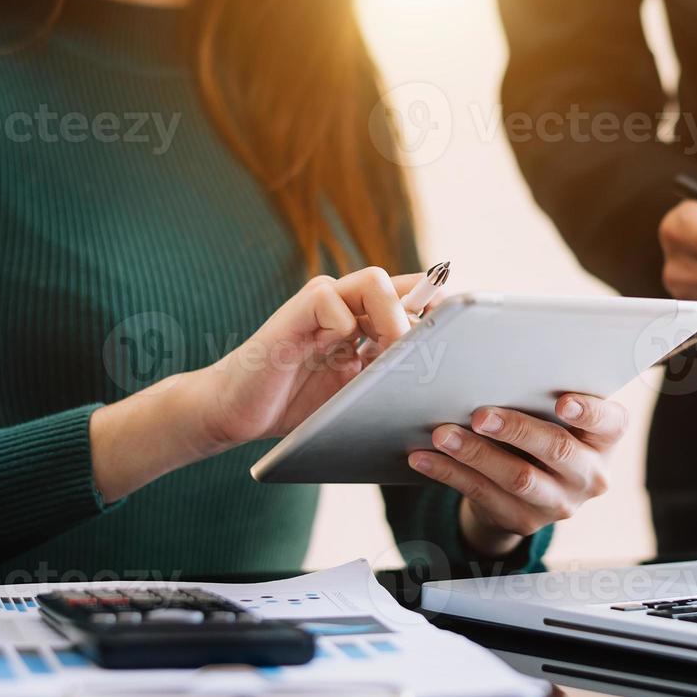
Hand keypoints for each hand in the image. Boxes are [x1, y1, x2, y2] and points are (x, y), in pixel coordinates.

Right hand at [90, 267, 422, 502]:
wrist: (235, 414)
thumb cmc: (294, 408)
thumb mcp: (352, 397)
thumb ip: (386, 381)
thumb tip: (438, 389)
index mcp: (364, 325)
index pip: (412, 300)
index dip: (439, 309)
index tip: (462, 332)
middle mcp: (345, 308)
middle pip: (402, 285)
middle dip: (424, 313)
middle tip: (433, 349)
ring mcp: (319, 308)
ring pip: (372, 282)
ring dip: (393, 315)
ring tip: (395, 349)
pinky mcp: (292, 315)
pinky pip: (327, 298)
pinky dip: (342, 321)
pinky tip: (341, 350)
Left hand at [408, 394, 625, 558]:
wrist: (532, 489)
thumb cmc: (544, 428)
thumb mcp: (556, 413)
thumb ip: (544, 391)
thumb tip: (503, 354)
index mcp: (605, 440)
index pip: (610, 424)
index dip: (589, 413)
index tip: (563, 402)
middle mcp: (590, 475)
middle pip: (557, 450)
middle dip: (516, 430)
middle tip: (481, 415)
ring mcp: (559, 503)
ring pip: (517, 478)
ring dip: (476, 454)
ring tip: (443, 435)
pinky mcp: (523, 520)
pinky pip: (483, 494)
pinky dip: (450, 473)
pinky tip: (425, 458)